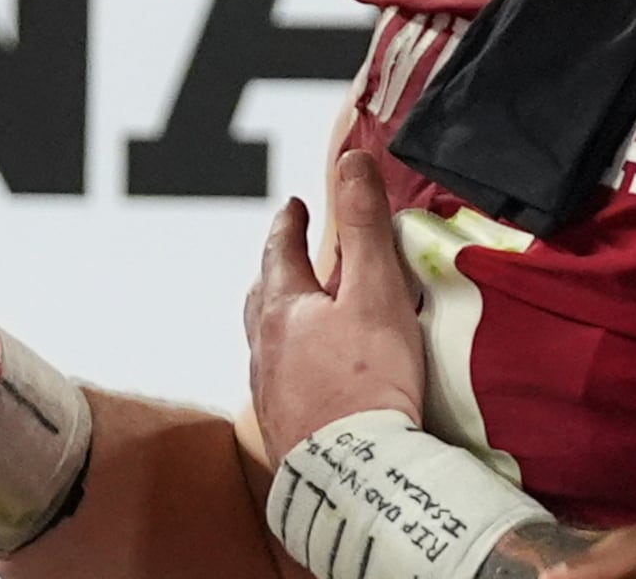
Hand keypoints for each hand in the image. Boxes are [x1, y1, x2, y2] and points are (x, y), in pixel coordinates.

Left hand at [244, 148, 426, 456]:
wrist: (352, 474)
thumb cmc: (366, 384)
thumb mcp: (374, 291)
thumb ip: (363, 226)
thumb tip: (351, 162)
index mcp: (282, 308)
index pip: (280, 251)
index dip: (289, 225)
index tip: (293, 207)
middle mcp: (263, 347)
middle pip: (262, 297)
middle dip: (276, 272)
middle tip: (287, 258)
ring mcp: (268, 391)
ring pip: (265, 343)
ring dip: (279, 323)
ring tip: (296, 321)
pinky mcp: (283, 430)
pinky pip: (279, 385)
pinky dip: (290, 369)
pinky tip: (307, 383)